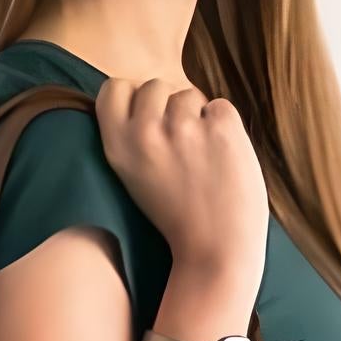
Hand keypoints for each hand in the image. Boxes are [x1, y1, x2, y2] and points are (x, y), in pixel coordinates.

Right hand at [94, 76, 268, 291]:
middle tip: (182, 151)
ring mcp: (184, 127)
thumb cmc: (180, 222)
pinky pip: (221, 107)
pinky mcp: (221, 127)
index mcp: (118, 147)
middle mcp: (146, 132)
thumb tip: (153, 98)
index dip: (133, 99)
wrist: (216, 255)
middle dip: (169, 108)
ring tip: (203, 161)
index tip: (147, 124)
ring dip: (199, 119)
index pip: (114, 88)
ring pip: (189, 94)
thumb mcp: (135, 181)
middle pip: (154, 85)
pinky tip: (224, 162)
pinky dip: (226, 129)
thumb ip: (136, 140)